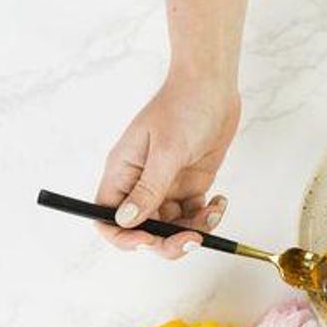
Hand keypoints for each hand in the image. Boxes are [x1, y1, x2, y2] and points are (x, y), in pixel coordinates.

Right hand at [96, 73, 239, 258]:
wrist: (213, 85)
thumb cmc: (184, 107)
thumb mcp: (166, 150)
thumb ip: (148, 188)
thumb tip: (125, 221)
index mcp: (123, 172)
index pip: (107, 217)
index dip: (123, 237)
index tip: (148, 241)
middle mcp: (141, 183)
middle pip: (143, 229)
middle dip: (167, 241)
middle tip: (193, 239)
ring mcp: (166, 185)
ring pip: (172, 226)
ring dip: (194, 229)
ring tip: (213, 211)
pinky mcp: (190, 184)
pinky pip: (194, 214)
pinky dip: (207, 216)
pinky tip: (220, 201)